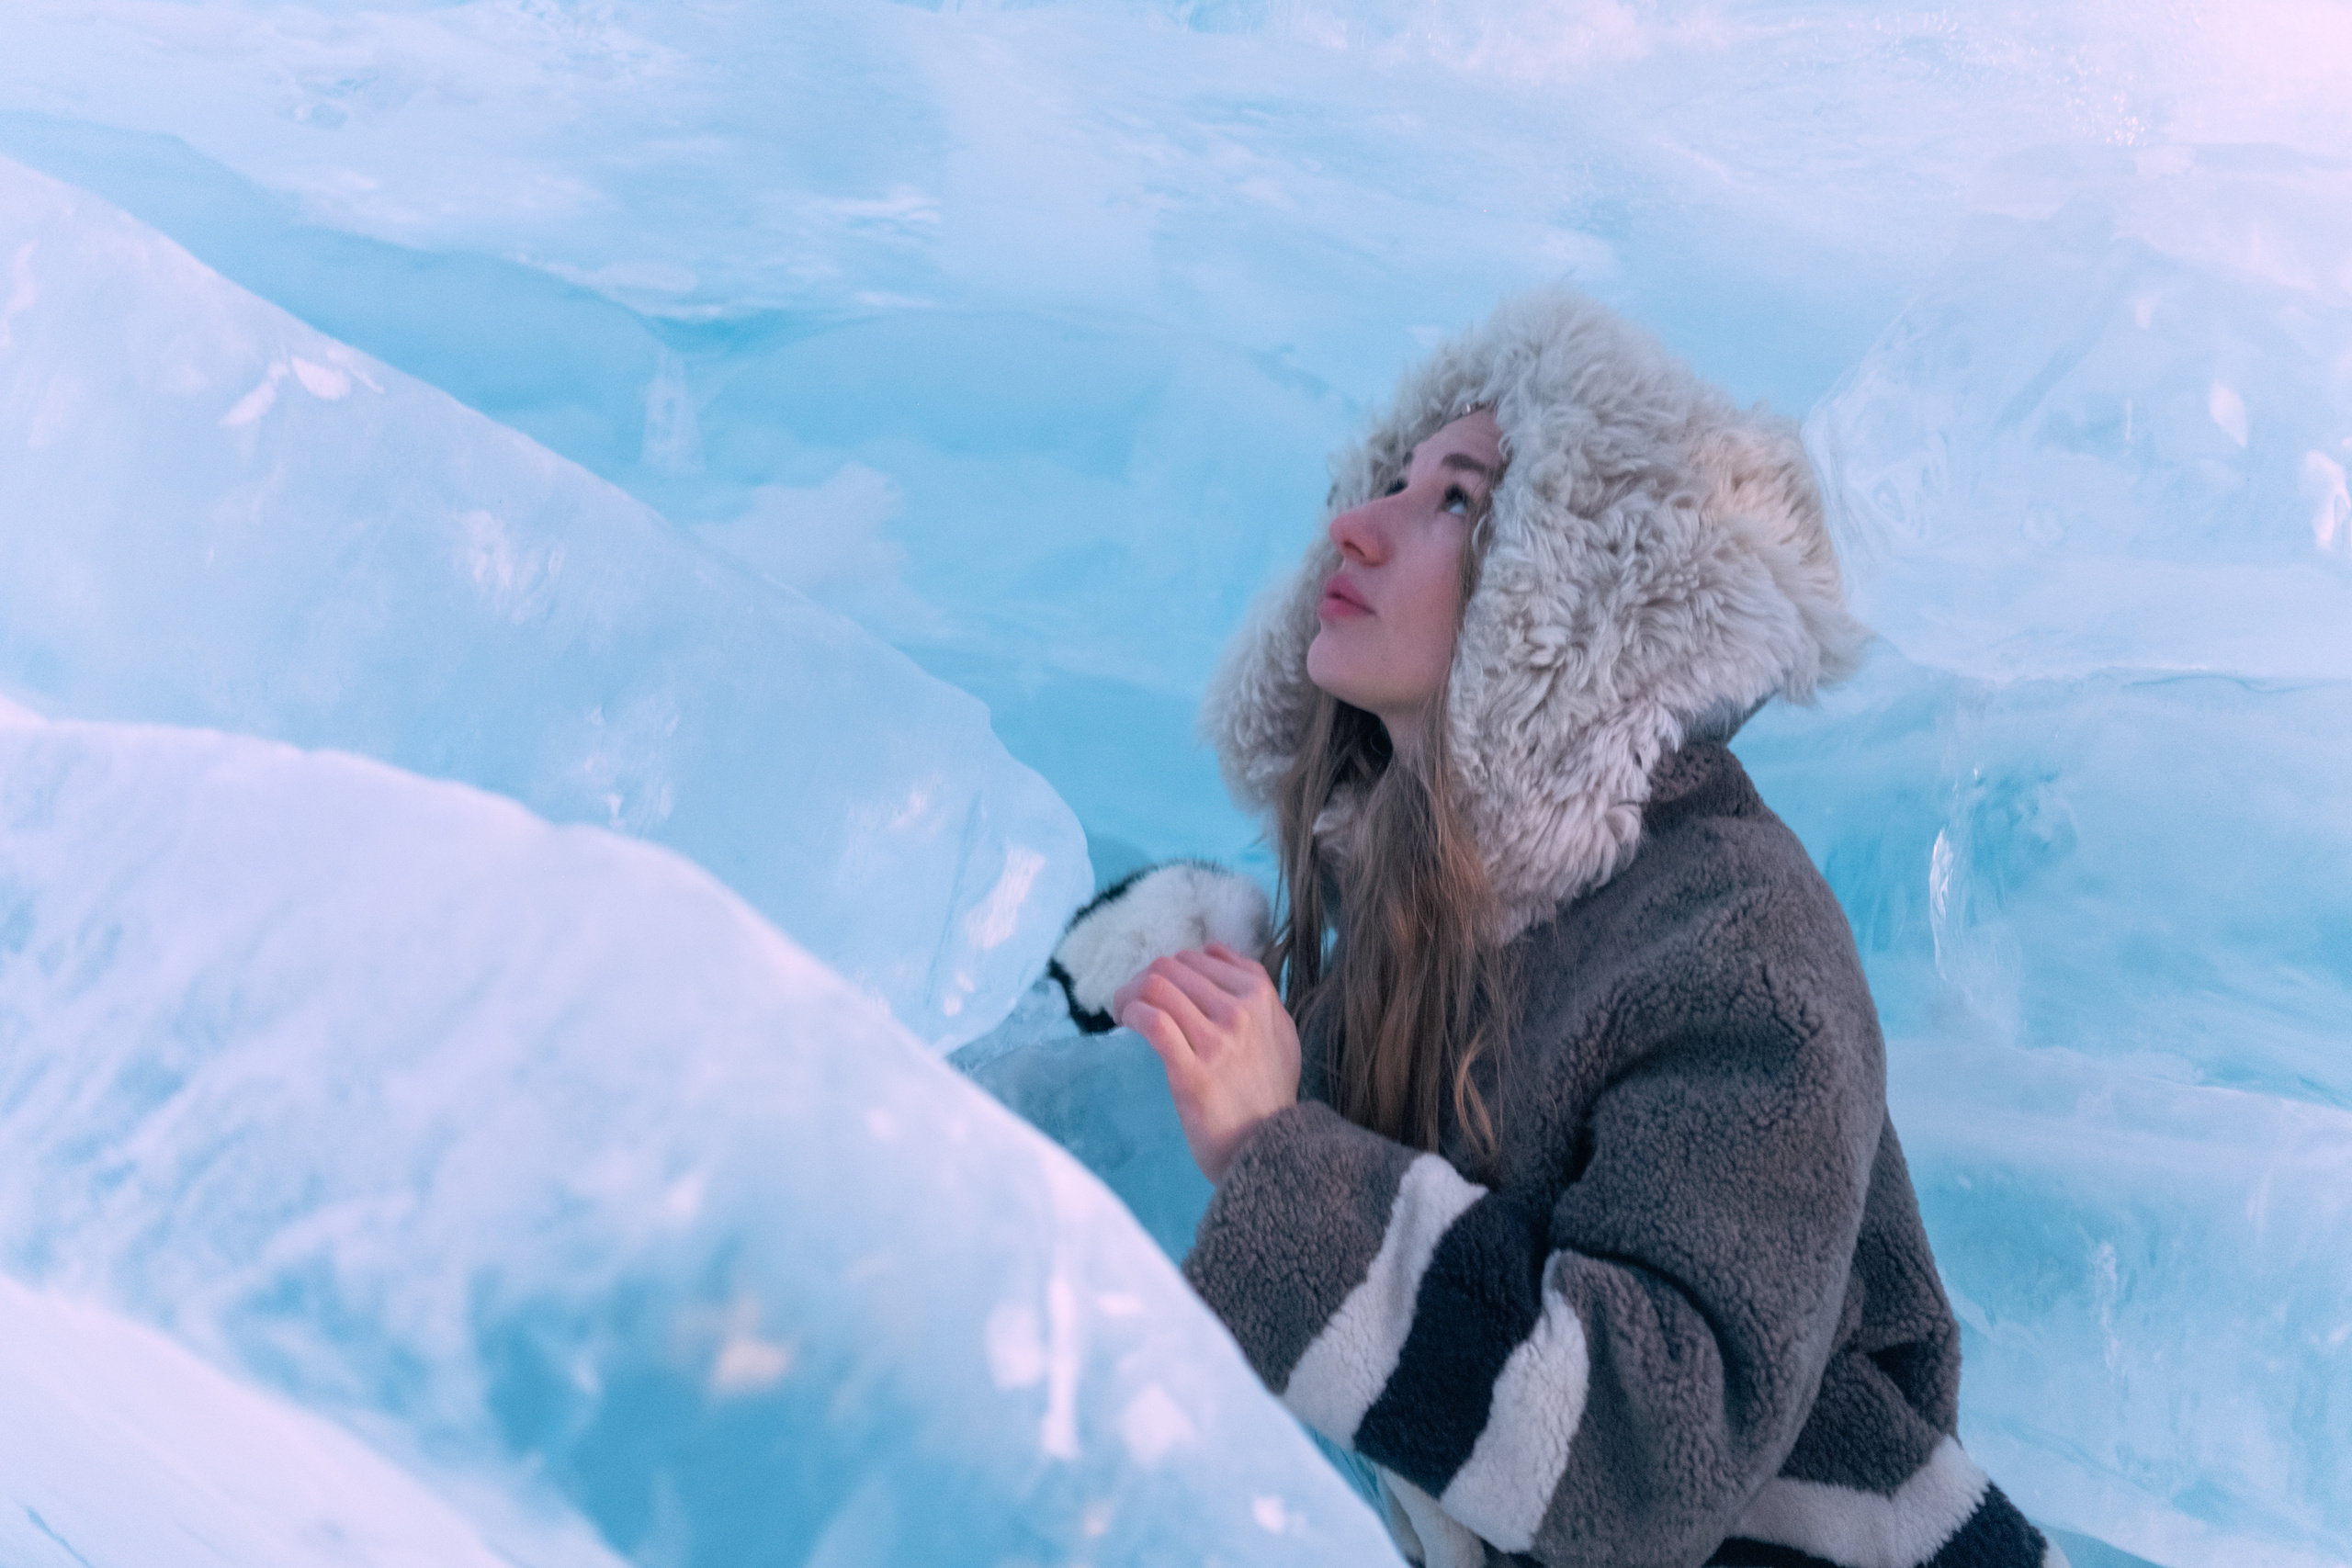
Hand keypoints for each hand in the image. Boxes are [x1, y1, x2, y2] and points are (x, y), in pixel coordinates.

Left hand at [1113, 943, 1301, 1184]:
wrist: (1268, 1149)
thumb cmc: (1269, 1092)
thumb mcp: (1280, 1032)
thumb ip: (1258, 989)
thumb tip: (1214, 949)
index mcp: (1260, 996)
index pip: (1199, 957)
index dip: (1171, 970)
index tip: (1158, 992)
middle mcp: (1241, 1011)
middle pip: (1171, 968)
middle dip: (1144, 980)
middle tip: (1132, 1003)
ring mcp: (1217, 1041)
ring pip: (1157, 986)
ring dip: (1130, 994)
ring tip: (1124, 1013)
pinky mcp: (1192, 1071)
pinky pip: (1153, 1021)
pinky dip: (1131, 1013)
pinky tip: (1126, 1024)